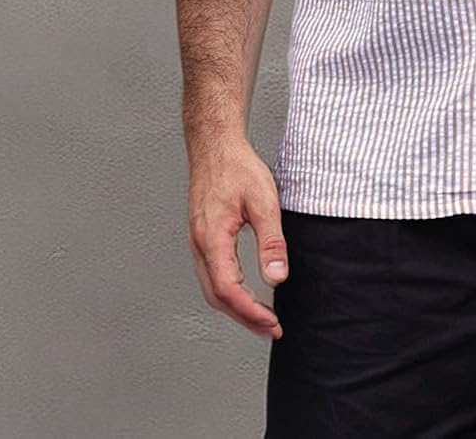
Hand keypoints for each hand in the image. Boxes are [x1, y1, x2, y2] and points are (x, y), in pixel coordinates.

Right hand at [187, 134, 288, 341]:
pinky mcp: (202, 238)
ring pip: (211, 288)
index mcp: (212, 239)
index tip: (273, 324)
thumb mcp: (264, 201)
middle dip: (244, 318)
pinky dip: (228, 292)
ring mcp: (198, 242)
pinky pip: (211, 275)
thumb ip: (271, 241)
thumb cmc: (237, 168)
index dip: (250, 312)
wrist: (215, 146)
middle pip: (216, 297)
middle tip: (271, 329)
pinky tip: (245, 292)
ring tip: (262, 318)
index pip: (228, 290)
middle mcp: (199, 245)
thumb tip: (277, 278)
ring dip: (236, 308)